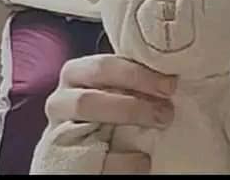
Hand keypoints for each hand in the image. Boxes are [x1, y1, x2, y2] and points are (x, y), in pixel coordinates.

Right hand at [45, 54, 176, 173]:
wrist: (87, 141)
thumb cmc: (108, 104)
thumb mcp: (114, 86)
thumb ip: (128, 77)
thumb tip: (167, 73)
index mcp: (74, 73)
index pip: (102, 67)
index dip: (137, 74)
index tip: (169, 84)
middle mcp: (60, 101)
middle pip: (89, 100)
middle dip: (132, 106)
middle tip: (166, 112)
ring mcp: (60, 133)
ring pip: (88, 132)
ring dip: (127, 132)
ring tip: (157, 132)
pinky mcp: (67, 162)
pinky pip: (95, 164)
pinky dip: (125, 162)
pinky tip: (144, 159)